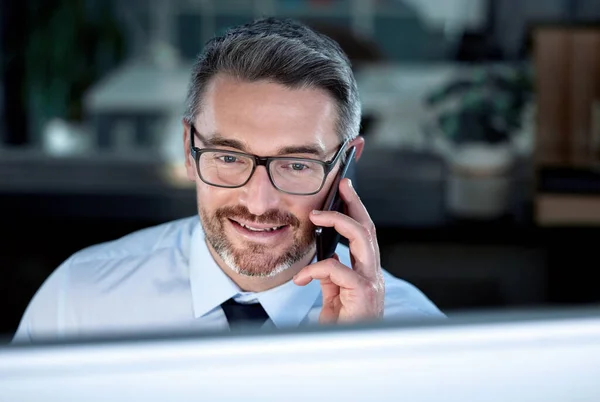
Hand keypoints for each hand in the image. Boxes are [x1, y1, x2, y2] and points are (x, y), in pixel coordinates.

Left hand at [293, 178, 384, 323]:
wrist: (345, 354)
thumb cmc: (342, 328)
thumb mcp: (333, 297)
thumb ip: (330, 276)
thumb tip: (324, 258)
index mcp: (366, 272)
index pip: (365, 234)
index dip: (356, 210)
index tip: (346, 189)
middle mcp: (373, 274)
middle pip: (368, 229)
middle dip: (355, 203)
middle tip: (342, 185)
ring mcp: (371, 282)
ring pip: (362, 238)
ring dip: (339, 222)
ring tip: (317, 216)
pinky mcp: (363, 293)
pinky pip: (338, 269)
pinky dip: (317, 269)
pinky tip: (302, 278)